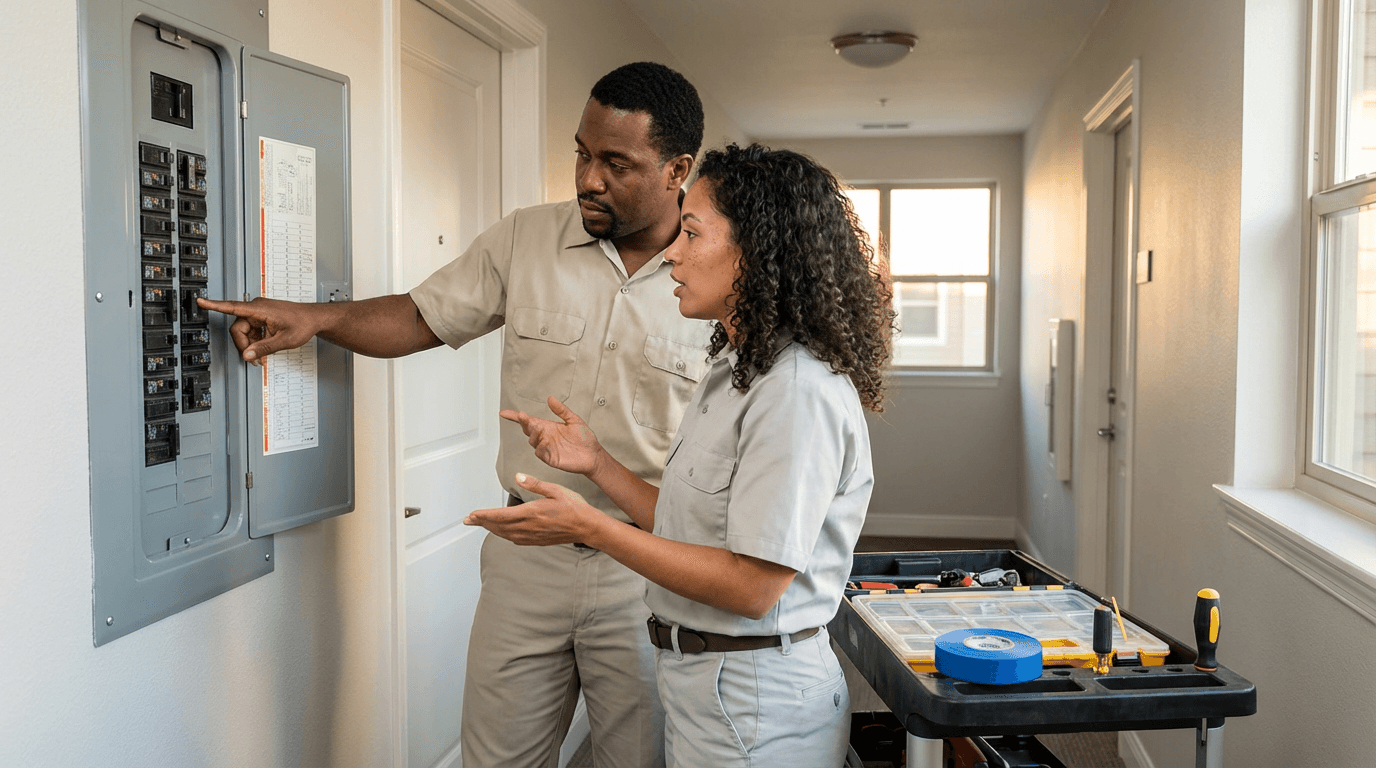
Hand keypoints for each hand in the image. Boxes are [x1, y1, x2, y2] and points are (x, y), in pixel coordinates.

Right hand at [197, 296, 322, 364]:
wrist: (314, 318)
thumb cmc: (303, 323)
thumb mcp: (284, 340)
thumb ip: (264, 348)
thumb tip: (247, 355)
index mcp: (260, 309)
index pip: (233, 307)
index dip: (215, 306)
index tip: (201, 301)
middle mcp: (256, 308)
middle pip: (238, 329)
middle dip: (245, 345)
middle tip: (256, 359)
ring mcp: (258, 313)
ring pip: (244, 332)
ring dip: (251, 345)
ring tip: (263, 356)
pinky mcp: (261, 318)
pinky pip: (251, 331)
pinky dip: (255, 342)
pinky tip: (264, 349)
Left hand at [464, 473, 602, 545]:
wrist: (587, 527)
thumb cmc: (574, 508)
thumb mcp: (555, 490)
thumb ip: (535, 484)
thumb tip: (518, 477)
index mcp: (532, 512)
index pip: (500, 516)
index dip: (483, 516)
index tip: (472, 515)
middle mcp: (529, 527)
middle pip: (499, 526)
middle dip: (482, 522)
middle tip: (469, 520)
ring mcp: (533, 536)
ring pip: (505, 534)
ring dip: (491, 529)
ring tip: (482, 524)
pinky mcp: (537, 541)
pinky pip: (516, 539)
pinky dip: (504, 535)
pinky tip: (503, 532)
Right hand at [501, 397, 604, 475]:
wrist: (594, 455)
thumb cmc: (584, 439)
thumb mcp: (574, 420)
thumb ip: (561, 410)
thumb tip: (550, 398)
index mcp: (548, 427)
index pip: (528, 422)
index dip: (515, 417)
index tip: (504, 413)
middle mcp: (545, 437)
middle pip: (528, 429)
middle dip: (524, 423)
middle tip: (524, 417)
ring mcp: (547, 448)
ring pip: (533, 441)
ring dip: (534, 434)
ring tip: (539, 428)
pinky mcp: (550, 458)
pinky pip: (540, 453)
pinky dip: (540, 447)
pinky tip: (545, 442)